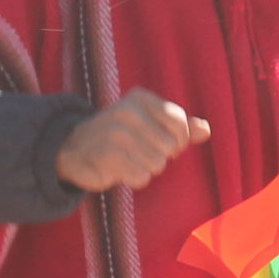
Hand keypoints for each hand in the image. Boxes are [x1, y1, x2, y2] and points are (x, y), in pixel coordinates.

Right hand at [56, 88, 209, 193]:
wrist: (72, 147)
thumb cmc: (119, 136)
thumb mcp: (149, 123)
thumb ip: (179, 126)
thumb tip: (205, 130)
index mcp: (140, 98)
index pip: (180, 123)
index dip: (178, 140)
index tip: (162, 142)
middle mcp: (127, 111)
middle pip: (171, 147)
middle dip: (160, 156)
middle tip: (140, 152)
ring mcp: (116, 133)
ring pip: (157, 164)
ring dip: (147, 169)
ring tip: (129, 160)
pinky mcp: (107, 156)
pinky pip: (141, 177)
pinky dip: (135, 179)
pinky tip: (121, 170)